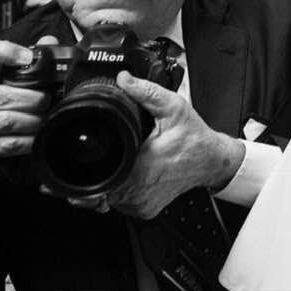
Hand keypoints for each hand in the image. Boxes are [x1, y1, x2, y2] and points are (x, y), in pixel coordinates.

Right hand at [0, 38, 51, 188]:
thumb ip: (21, 63)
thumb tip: (50, 42)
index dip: (4, 53)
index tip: (27, 57)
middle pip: (1, 95)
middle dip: (32, 99)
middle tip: (46, 99)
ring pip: (7, 121)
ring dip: (33, 120)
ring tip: (44, 117)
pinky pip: (9, 143)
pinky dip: (29, 140)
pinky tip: (36, 135)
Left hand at [74, 71, 243, 219]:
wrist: (212, 160)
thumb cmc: (194, 137)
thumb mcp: (173, 107)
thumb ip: (146, 92)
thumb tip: (124, 80)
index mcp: (143, 168)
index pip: (100, 179)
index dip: (85, 171)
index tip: (78, 164)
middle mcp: (140, 191)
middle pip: (98, 189)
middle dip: (94, 173)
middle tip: (100, 156)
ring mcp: (142, 204)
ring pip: (107, 199)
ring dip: (106, 181)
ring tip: (116, 162)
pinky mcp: (145, 210)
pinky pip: (119, 204)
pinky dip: (118, 190)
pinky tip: (125, 173)